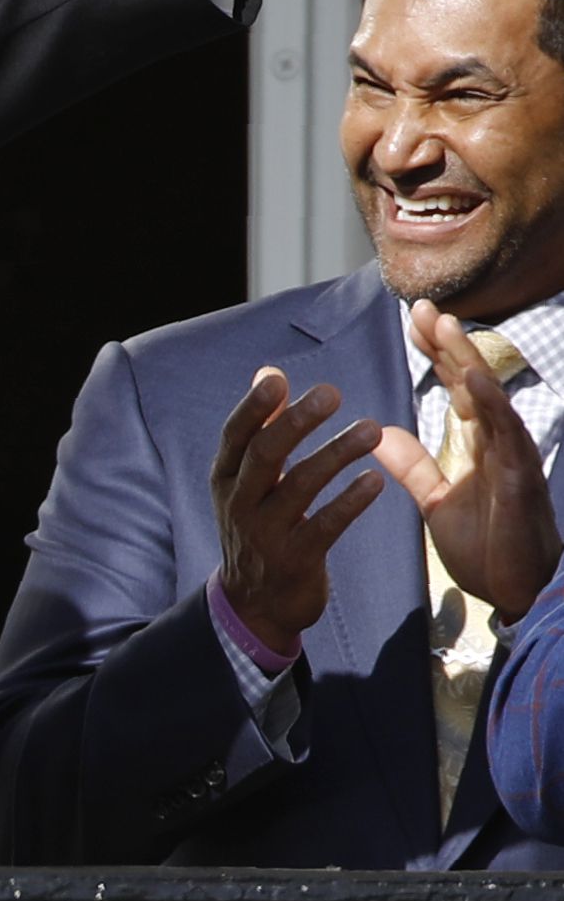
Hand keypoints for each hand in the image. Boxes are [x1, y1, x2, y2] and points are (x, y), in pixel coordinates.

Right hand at [211, 367, 384, 653]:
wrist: (255, 605)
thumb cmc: (259, 529)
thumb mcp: (247, 482)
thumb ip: (260, 430)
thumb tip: (267, 374)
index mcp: (226, 480)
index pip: (235, 436)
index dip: (254, 407)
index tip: (278, 379)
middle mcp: (239, 503)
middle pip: (264, 455)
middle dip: (296, 422)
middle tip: (331, 394)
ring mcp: (265, 533)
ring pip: (299, 486)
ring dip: (335, 454)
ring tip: (371, 430)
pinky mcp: (295, 559)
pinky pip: (325, 525)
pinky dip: (350, 501)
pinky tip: (375, 481)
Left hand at [373, 300, 561, 623]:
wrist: (510, 594)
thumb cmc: (483, 546)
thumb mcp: (437, 500)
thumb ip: (413, 466)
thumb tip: (380, 433)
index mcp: (478, 444)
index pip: (455, 387)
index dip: (437, 353)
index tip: (412, 319)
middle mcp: (498, 443)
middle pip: (472, 382)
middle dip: (450, 343)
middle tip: (424, 306)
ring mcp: (512, 458)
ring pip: (492, 399)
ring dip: (469, 361)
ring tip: (447, 326)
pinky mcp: (520, 480)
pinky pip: (507, 435)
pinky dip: (491, 404)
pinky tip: (471, 378)